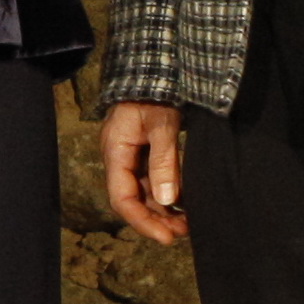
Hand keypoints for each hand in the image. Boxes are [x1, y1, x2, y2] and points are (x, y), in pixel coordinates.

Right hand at [101, 99, 186, 245]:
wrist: (157, 65)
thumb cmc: (157, 91)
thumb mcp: (162, 124)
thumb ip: (164, 160)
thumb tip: (167, 200)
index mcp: (115, 151)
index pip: (122, 198)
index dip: (143, 221)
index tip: (167, 238)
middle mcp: (120, 157)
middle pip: (133, 199)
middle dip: (156, 219)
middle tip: (183, 233)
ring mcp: (132, 154)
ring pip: (144, 192)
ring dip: (163, 210)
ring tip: (188, 223)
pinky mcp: (146, 151)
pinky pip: (154, 180)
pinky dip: (168, 194)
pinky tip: (185, 203)